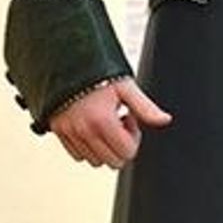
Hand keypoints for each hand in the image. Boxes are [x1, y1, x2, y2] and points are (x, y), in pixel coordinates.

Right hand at [50, 77, 171, 169]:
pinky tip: (91, 127)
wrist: (66, 61)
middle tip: (119, 122)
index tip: (129, 118)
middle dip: (120, 145)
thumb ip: (145, 107)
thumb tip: (164, 120)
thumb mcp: (125, 86)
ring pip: (95, 161)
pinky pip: (77, 155)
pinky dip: (87, 148)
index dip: (134, 137)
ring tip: (104, 124)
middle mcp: (84, 131)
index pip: (127, 152)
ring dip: (104, 148)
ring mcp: (70, 133)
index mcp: (102, 121)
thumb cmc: (96, 71)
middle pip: (112, 162)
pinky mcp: (59, 132)